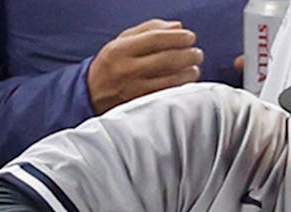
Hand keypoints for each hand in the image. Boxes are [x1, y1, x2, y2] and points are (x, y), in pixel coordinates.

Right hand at [87, 19, 201, 114]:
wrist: (93, 94)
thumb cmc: (112, 64)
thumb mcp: (123, 41)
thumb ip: (149, 30)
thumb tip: (177, 27)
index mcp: (121, 50)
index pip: (156, 39)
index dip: (177, 37)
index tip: (190, 37)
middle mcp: (127, 70)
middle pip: (167, 59)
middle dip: (188, 55)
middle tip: (197, 53)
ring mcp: (136, 90)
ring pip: (171, 80)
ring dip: (189, 72)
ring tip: (194, 67)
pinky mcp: (143, 105)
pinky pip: (169, 94)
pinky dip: (182, 87)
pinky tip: (187, 82)